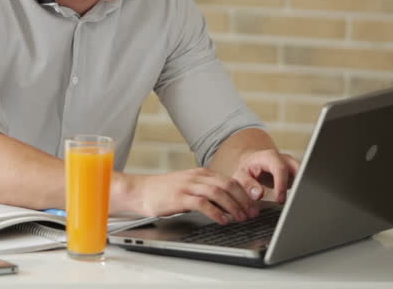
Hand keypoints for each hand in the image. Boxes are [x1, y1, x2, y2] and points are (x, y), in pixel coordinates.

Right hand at [115, 168, 258, 224]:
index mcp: (200, 173)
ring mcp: (187, 186)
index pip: (229, 180)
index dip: (244, 194)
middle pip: (227, 185)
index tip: (252, 206)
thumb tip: (225, 203)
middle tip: (251, 214)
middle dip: (243, 200)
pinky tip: (223, 220)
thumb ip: (204, 190)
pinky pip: (203, 203)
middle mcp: (196, 177)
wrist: (139, 190)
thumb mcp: (186, 186)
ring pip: (218, 193)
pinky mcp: (179, 197)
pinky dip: (216, 212)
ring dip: (233, 207)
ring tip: (240, 218)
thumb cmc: (162, 191)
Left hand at [232, 149, 299, 203]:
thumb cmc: (248, 168)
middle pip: (298, 170)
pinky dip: (302, 191)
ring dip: (302, 189)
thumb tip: (257, 194)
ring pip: (304, 176)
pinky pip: (303, 182)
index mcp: (270, 157)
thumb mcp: (241, 174)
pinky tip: (297, 202)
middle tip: (294, 204)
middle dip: (299, 186)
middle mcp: (284, 159)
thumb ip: (247, 183)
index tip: (280, 200)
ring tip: (297, 204)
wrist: (253, 163)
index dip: (281, 184)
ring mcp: (292, 166)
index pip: (280, 169)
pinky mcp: (296, 174)